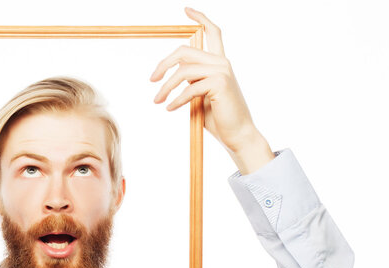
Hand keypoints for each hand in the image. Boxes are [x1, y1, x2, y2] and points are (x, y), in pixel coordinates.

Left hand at [150, 6, 269, 164]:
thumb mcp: (201, 97)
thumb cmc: (219, 118)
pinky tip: (169, 108)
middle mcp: (222, 63)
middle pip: (184, 52)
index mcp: (219, 63)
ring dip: (166, 87)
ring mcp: (222, 71)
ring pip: (183, 71)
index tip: (186, 10)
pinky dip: (176, 100)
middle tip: (152, 80)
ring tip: (157, 101)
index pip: (212, 33)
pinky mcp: (220, 83)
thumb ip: (191, 81)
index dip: (200, 19)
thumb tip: (173, 75)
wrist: (237, 135)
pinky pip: (190, 88)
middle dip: (163, 64)